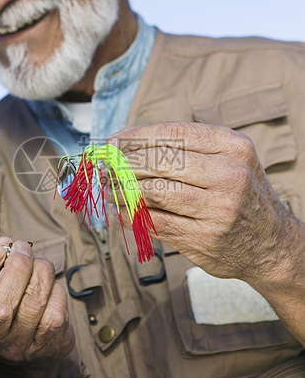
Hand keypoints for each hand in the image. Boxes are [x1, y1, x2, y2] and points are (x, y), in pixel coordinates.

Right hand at [0, 238, 74, 367]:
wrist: (28, 343)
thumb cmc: (1, 299)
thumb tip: (6, 246)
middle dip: (17, 267)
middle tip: (22, 247)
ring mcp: (14, 349)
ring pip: (32, 304)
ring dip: (41, 272)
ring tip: (39, 262)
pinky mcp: (43, 349)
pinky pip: (54, 313)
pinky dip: (55, 291)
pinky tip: (49, 288)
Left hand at [108, 122, 302, 285]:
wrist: (273, 244)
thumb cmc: (241, 195)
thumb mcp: (229, 160)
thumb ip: (185, 150)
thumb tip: (126, 145)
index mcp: (233, 147)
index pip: (172, 134)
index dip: (135, 137)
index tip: (112, 143)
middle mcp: (229, 175)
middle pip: (160, 161)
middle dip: (124, 163)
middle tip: (105, 166)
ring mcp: (218, 210)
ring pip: (154, 192)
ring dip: (123, 189)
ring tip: (109, 187)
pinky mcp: (205, 239)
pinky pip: (156, 222)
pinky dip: (131, 215)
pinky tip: (120, 210)